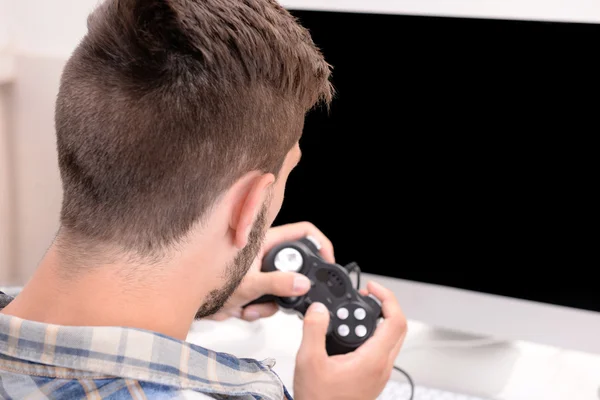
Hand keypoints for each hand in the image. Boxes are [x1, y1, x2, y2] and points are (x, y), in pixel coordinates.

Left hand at [207, 222, 334, 321]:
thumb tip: (302, 283)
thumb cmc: (205, 280)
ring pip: (282, 286)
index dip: (320, 243)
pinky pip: (269, 298)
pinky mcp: (252, 285)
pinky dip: (259, 308)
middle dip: (291, 287)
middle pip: (295, 265)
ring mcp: (258, 269)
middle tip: (283, 298)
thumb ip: (277, 284)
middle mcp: (262, 251)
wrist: (186, 300)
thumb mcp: (248, 284)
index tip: (328, 261)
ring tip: (250, 306)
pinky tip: (243, 309)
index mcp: (264, 240)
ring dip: (270, 303)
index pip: (302, 232)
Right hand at [294, 280, 406, 399]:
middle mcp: (382, 367)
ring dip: (379, 321)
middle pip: (398, 328)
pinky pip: (382, 350)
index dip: (387, 298)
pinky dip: (373, 335)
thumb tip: (320, 309)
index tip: (372, 288)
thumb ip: (314, 330)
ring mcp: (379, 374)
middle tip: (366, 296)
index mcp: (373, 360)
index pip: (396, 321)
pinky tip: (353, 334)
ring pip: (391, 340)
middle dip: (385, 306)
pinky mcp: (373, 379)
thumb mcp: (309, 361)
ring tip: (357, 312)